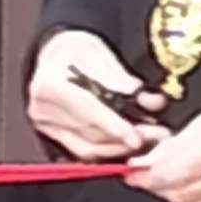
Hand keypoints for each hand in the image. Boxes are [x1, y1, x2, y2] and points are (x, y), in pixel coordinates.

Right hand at [27, 30, 170, 160]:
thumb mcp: (102, 56)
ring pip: (87, 148)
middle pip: (89, 133)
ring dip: (120, 148)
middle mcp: (42, 109)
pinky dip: (107, 151)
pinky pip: (82, 150)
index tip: (137, 139)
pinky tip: (127, 145)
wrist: (55, 54)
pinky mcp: (50, 134)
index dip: (114, 126)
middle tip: (158, 136)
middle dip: (126, 139)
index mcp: (51, 84)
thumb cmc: (80, 50)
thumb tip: (151, 102)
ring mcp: (44, 125)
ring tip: (149, 141)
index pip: (87, 111)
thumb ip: (125, 81)